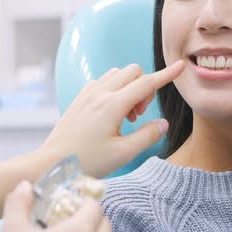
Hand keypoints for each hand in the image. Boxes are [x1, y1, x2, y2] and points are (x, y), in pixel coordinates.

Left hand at [40, 60, 184, 177]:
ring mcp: (87, 93)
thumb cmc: (87, 162)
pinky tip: (111, 113)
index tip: (180, 67)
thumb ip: (147, 135)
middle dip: (144, 88)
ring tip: (124, 115)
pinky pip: (103, 81)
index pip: (146, 83)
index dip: (166, 75)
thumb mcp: (123, 153)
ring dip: (129, 88)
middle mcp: (99, 93)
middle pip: (133, 72)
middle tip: (138, 116)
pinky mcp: (80, 98)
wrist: (51, 164)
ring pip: (118, 74)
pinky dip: (115, 89)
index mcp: (112, 105)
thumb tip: (163, 123)